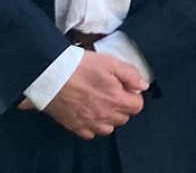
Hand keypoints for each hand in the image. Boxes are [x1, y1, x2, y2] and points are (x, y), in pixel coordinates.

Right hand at [18, 51, 146, 138]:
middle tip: (111, 92)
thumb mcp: (110, 62)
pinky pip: (90, 133)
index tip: (125, 88)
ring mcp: (90, 123)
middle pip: (123, 118)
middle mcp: (105, 116)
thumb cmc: (81, 67)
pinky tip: (88, 112)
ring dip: (108, 118)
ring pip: (108, 128)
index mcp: (116, 100)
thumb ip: (130, 74)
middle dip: (122, 106)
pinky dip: (92, 126)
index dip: (133, 96)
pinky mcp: (75, 127)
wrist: (52, 75)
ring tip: (100, 103)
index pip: (137, 106)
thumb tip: (142, 86)